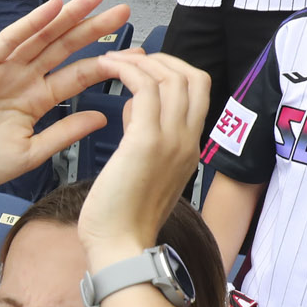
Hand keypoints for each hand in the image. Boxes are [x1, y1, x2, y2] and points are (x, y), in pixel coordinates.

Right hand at [0, 0, 127, 195]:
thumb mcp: (32, 152)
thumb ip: (65, 133)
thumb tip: (102, 118)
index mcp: (39, 100)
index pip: (79, 74)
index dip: (106, 62)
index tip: (134, 53)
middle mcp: (25, 79)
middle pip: (66, 46)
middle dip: (93, 27)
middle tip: (121, 11)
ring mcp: (5, 69)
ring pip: (42, 36)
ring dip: (68, 15)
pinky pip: (10, 39)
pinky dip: (30, 22)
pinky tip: (52, 8)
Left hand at [76, 50, 208, 266]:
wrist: (121, 247)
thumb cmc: (123, 217)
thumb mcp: (144, 168)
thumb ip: (144, 134)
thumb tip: (133, 106)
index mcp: (189, 148)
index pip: (198, 91)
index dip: (173, 69)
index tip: (144, 68)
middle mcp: (188, 141)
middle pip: (192, 77)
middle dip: (160, 59)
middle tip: (129, 59)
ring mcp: (172, 140)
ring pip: (171, 77)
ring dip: (140, 61)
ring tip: (113, 60)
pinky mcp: (147, 142)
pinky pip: (144, 88)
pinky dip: (126, 71)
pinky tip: (107, 68)